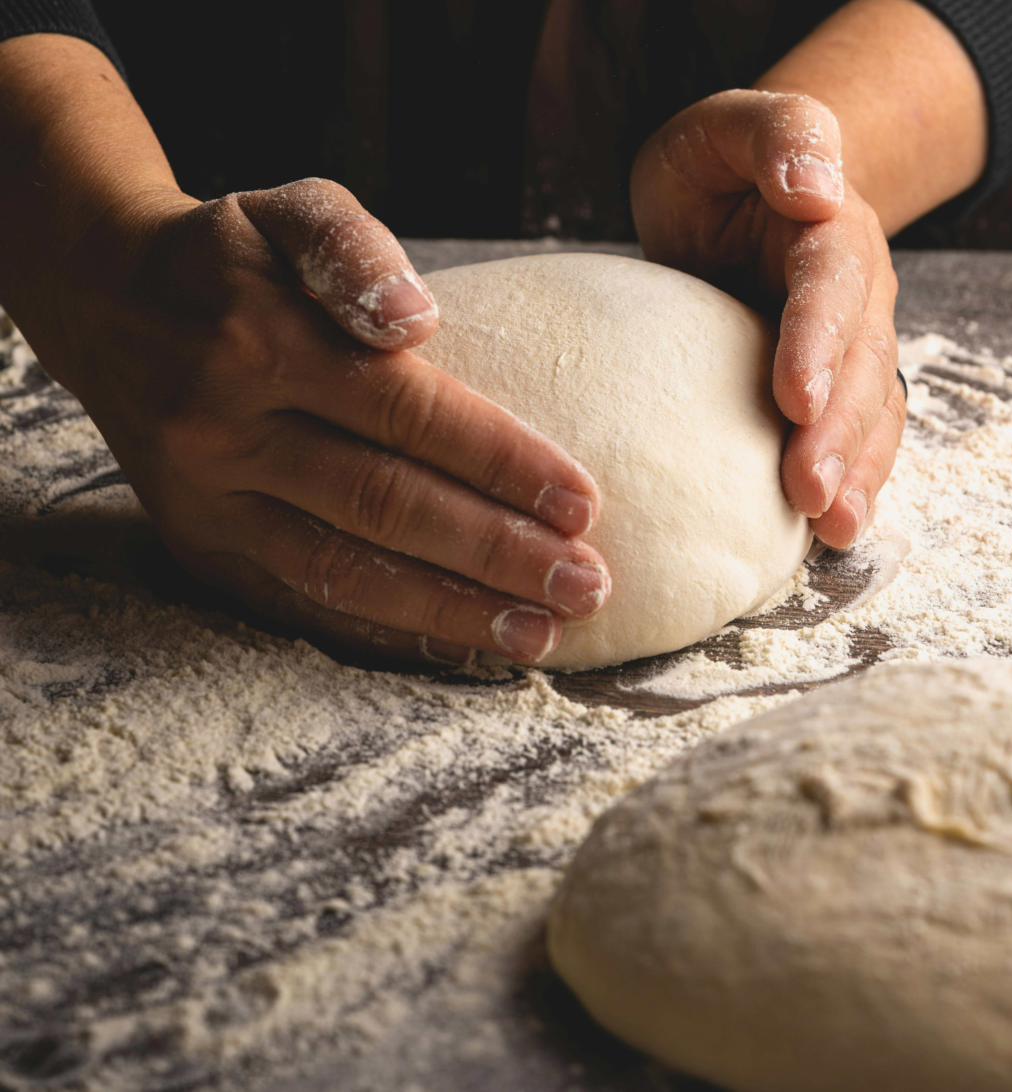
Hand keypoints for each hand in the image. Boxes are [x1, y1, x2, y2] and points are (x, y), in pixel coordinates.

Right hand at [54, 179, 609, 664]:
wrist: (107, 304)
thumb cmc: (230, 259)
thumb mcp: (287, 211)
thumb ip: (353, 250)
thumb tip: (418, 319)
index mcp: (258, 338)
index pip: (405, 412)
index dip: (500, 463)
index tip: (584, 505)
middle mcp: (225, 429)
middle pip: (382, 504)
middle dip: (494, 553)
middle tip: (586, 587)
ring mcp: (206, 500)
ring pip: (342, 569)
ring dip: (448, 610)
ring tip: (538, 635)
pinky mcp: (199, 546)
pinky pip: (299, 600)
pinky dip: (382, 628)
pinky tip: (452, 643)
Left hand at [631, 89, 905, 548]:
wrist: (732, 202)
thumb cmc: (715, 170)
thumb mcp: (724, 129)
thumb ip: (776, 134)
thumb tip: (816, 188)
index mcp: (829, 233)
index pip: (832, 286)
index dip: (818, 344)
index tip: (796, 401)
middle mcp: (854, 296)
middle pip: (860, 366)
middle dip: (837, 434)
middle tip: (807, 494)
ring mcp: (848, 347)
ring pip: (868, 412)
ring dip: (854, 471)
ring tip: (832, 528)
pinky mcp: (830, 386)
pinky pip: (855, 436)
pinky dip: (850, 480)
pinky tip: (832, 529)